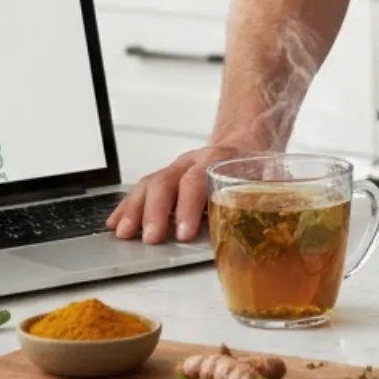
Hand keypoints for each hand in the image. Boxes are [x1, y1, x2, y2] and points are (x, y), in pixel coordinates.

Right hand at [106, 142, 252, 243]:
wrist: (243, 141)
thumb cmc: (252, 169)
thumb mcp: (263, 180)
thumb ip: (259, 201)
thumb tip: (260, 231)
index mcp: (217, 161)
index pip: (197, 180)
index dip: (188, 207)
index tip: (183, 233)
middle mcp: (191, 161)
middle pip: (166, 181)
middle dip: (155, 211)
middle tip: (151, 237)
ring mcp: (175, 168)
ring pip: (149, 184)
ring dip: (134, 210)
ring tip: (124, 233)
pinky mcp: (164, 178)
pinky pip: (141, 189)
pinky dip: (126, 207)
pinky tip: (115, 223)